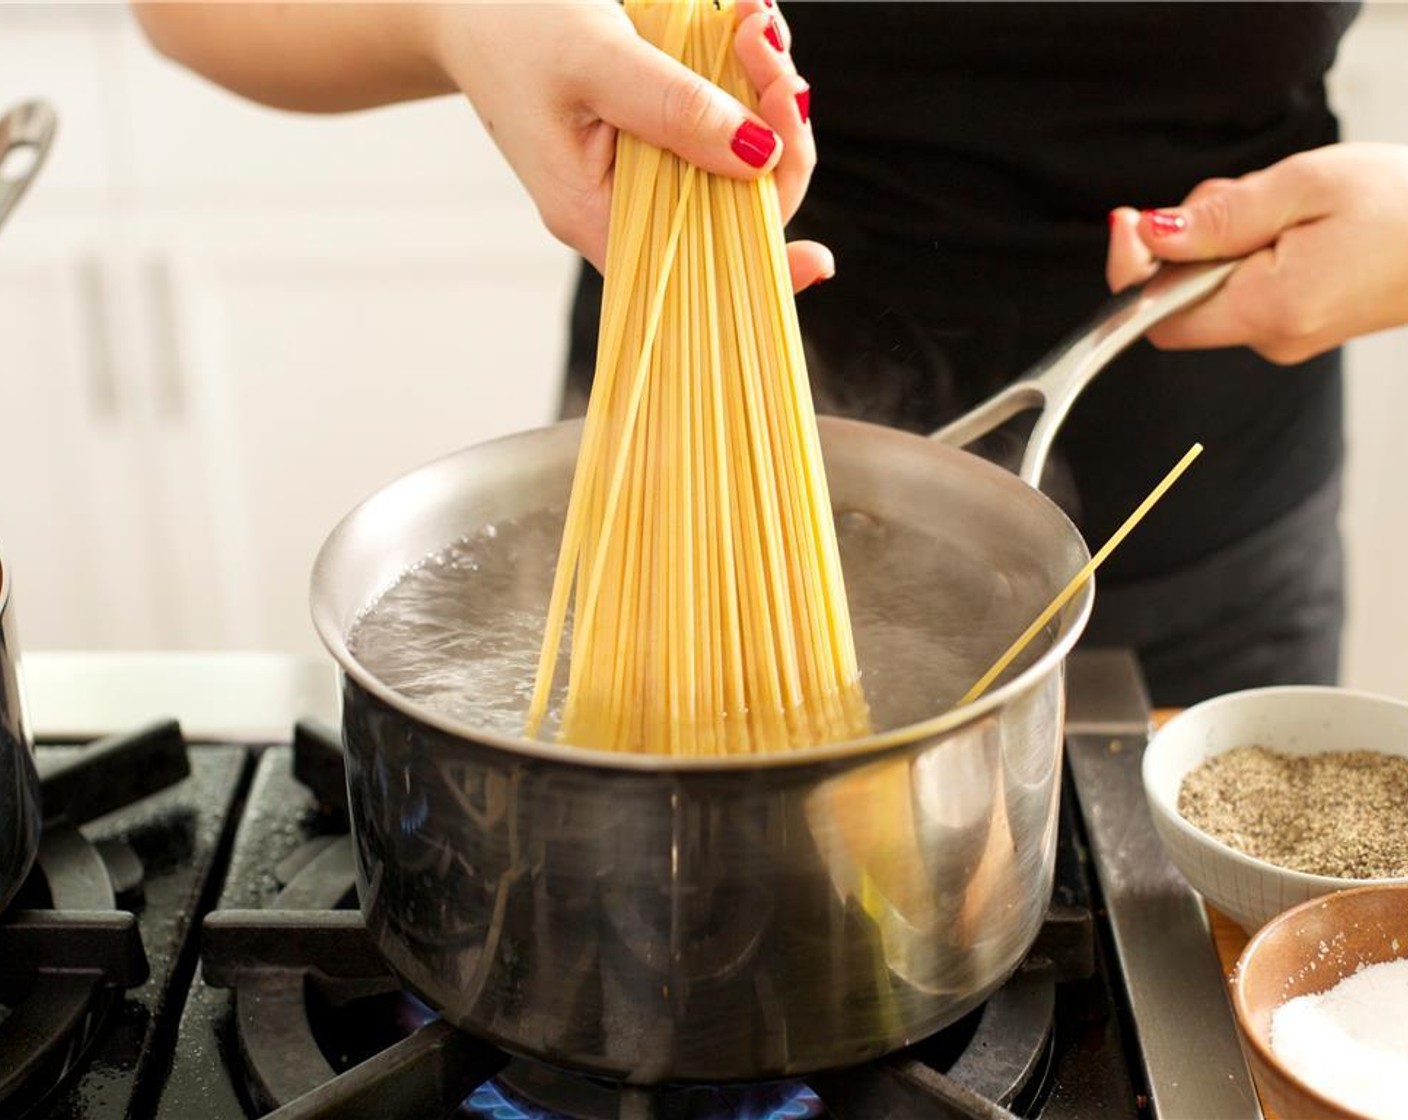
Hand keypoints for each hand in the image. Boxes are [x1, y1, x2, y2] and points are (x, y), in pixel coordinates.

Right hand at [424, 0, 830, 290]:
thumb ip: (675, 108)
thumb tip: (758, 154)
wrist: (463, 0)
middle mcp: (622, 207)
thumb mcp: (595, 58)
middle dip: (774, 129)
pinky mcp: (651, 136)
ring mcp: (639, 173)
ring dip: (762, 90)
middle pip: (734, 204)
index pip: (698, 264)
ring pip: (735, 157)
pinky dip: (740, 78)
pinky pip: (717, 123)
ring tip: (753, 20)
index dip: (765, 265)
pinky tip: (741, 29)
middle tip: (768, 49)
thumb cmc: (511, 25)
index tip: (819, 258)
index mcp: (594, 214)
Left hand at [1105, 143, 1407, 363]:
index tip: (1130, 220)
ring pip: (1214, 290)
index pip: (1158, 317)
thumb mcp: (1305, 187)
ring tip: (1287, 206)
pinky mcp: (1300, 323)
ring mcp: (1288, 337)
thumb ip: (1220, 217)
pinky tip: (1298, 225)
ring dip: (1224, 241)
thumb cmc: (1405, 203)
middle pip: (1182, 299)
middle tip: (1241, 196)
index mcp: (1269, 310)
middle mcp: (1273, 338)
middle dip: (1188, 243)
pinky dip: (1251, 253)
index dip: (1135, 271)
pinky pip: (1246, 289)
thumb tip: (1149, 235)